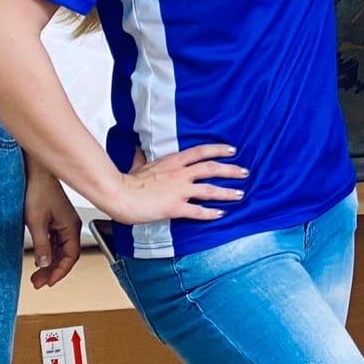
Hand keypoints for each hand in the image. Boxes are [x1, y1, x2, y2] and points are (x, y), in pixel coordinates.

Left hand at [24, 165, 82, 289]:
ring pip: (60, 249)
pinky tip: (39, 256)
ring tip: (37, 274)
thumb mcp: (37, 222)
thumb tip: (44, 264)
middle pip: (66, 255)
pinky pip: (54, 240)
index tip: (48, 282)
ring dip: (49, 262)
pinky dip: (47, 251)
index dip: (60, 272)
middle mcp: (70, 225)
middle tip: (39, 282)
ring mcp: (62, 222)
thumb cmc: (39, 189)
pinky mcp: (55, 218)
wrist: (36, 170)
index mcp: (71, 227)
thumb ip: (42, 246)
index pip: (70, 257)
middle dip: (53, 271)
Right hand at [108, 144, 247, 224]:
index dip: (218, 150)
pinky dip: (211, 213)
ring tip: (240, 194)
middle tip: (244, 172)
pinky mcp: (176, 207)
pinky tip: (221, 214)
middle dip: (230, 170)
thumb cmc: (126, 181)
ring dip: (227, 192)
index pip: (200, 152)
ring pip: (210, 189)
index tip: (231, 150)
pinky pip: (198, 210)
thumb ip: (142, 157)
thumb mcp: (138, 164)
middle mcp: (180, 174)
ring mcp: (179, 190)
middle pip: (211, 168)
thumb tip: (138, 149)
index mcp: (172, 162)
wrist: (119, 195)